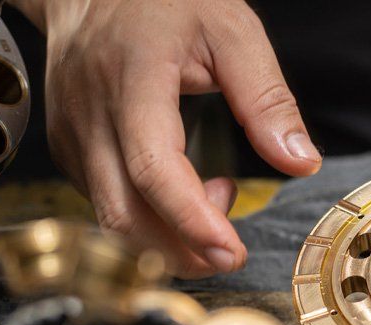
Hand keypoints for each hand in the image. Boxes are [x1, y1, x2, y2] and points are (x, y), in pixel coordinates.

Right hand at [10, 0, 321, 276]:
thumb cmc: (161, 2)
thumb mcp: (230, 30)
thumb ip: (267, 98)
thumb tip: (302, 161)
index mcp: (131, 80)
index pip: (152, 168)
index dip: (191, 220)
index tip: (231, 252)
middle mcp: (90, 116)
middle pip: (123, 214)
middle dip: (182, 252)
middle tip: (233, 253)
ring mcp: (72, 138)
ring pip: (112, 219)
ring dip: (170, 235)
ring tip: (217, 194)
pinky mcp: (68, 153)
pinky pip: (107, 204)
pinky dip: (152, 216)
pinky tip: (186, 186)